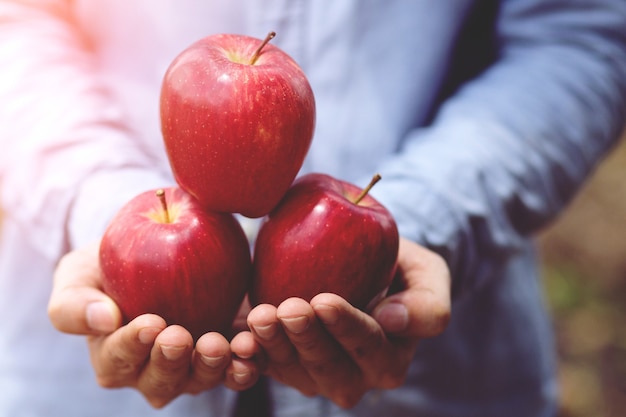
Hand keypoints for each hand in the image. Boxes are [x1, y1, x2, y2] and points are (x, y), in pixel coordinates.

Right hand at [47, 241, 261, 407]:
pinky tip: (251, 345)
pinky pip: (236, 369)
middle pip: (161, 380)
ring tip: (220, 344)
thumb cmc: (107, 266)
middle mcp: (151, 372)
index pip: (118, 359)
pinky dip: (245, 362)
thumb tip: (103, 319)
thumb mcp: (78, 275)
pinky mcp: (224, 356)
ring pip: (200, 380)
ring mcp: (190, 368)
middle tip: (180, 336)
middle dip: (172, 361)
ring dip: (212, 366)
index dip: (133, 345)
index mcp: (112, 358)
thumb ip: (75, 302)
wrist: (155, 252)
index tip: (150, 323)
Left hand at [246, 238, 450, 407]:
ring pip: (292, 370)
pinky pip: (263, 366)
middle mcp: (353, 376)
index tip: (325, 300)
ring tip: (259, 315)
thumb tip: (392, 319)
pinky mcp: (282, 362)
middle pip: (328, 367)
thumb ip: (426, 300)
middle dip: (305, 339)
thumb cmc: (398, 267)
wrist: (359, 264)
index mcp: (389, 359)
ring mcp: (314, 374)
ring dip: (273, 345)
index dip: (348, 328)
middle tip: (288, 308)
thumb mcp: (428, 274)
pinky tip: (236, 337)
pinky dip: (248, 355)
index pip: (369, 346)